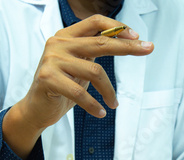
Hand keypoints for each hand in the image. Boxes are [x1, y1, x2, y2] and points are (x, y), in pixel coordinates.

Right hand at [2, 15, 153, 158]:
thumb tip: (126, 41)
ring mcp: (52, 60)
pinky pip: (79, 92)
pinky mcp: (47, 78)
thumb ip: (93, 52)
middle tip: (147, 50)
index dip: (117, 27)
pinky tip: (100, 112)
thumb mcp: (79, 65)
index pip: (95, 22)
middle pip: (100, 43)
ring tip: (114, 103)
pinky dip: (94, 105)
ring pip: (94, 72)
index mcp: (66, 36)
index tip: (137, 36)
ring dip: (109, 91)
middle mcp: (58, 43)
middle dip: (127, 47)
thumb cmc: (61, 87)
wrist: (36, 108)